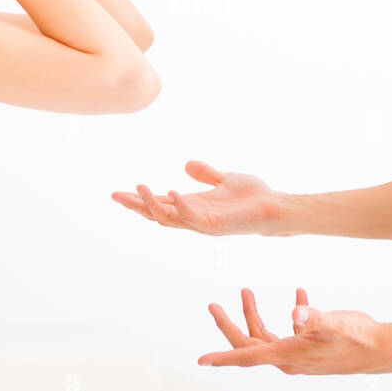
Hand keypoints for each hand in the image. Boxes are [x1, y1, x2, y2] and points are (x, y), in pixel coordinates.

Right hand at [111, 160, 288, 235]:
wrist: (276, 207)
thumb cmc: (253, 196)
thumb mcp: (225, 179)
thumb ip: (207, 174)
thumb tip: (186, 165)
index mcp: (194, 205)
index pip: (160, 203)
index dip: (140, 199)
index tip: (119, 192)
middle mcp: (194, 216)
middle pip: (157, 214)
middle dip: (136, 206)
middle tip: (115, 196)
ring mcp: (204, 223)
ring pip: (169, 218)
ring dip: (153, 204)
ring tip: (138, 188)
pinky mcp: (216, 225)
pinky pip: (193, 217)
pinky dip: (182, 205)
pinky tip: (172, 191)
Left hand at [197, 287, 391, 374]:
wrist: (382, 349)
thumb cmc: (358, 338)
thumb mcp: (334, 322)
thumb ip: (313, 316)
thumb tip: (296, 311)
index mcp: (288, 355)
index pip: (248, 356)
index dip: (223, 357)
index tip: (202, 360)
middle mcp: (289, 358)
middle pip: (249, 343)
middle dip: (230, 323)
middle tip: (214, 305)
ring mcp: (298, 352)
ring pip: (265, 335)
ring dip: (253, 314)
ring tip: (246, 291)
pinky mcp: (309, 345)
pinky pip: (289, 330)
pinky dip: (289, 312)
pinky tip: (299, 294)